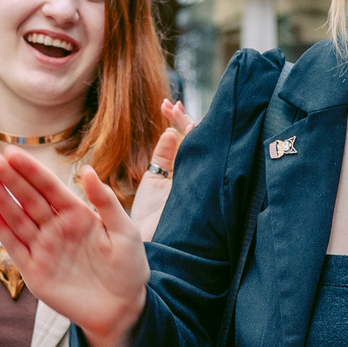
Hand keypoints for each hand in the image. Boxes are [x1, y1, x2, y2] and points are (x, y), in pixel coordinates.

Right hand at [0, 147, 149, 346]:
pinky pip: (14, 247)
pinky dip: (1, 229)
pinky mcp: (35, 271)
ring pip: (17, 219)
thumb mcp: (125, 231)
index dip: (31, 170)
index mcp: (77, 214)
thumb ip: (106, 202)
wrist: (123, 308)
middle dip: (10, 179)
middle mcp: (56, 228)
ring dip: (0, 199)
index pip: (49, 186)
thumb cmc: (129, 269)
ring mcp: (44, 248)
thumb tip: (87, 171)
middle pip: (28, 198)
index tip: (12, 152)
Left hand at [129, 99, 194, 242]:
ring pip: (197, 145)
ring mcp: (196, 178)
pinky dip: (193, 140)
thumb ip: (163, 155)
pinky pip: (198, 158)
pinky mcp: (197, 184)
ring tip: (172, 108)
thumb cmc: (149, 218)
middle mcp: (191, 172)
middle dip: (183, 119)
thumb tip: (171, 132)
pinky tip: (185, 125)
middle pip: (193, 139)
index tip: (166, 105)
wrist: (150, 241)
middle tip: (170, 105)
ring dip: (186, 123)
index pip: (184, 140)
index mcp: (181, 172)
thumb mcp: (153, 181)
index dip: (177, 122)